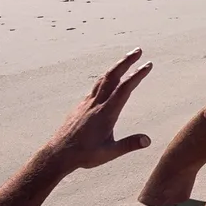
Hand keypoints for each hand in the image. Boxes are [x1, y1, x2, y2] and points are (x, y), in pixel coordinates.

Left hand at [43, 49, 153, 170]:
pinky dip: (106, 78)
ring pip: (103, 79)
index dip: (137, 75)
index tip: (148, 65)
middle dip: (126, 62)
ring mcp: (87, 103)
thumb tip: (148, 140)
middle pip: (112, 77)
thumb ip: (128, 145)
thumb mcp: (108, 153)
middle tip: (138, 51)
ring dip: (116, 67)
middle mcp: (96, 104)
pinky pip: (95, 87)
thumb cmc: (84, 155)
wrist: (57, 154)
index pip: (124, 89)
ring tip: (126, 60)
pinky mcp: (81, 106)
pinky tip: (108, 80)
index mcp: (106, 113)